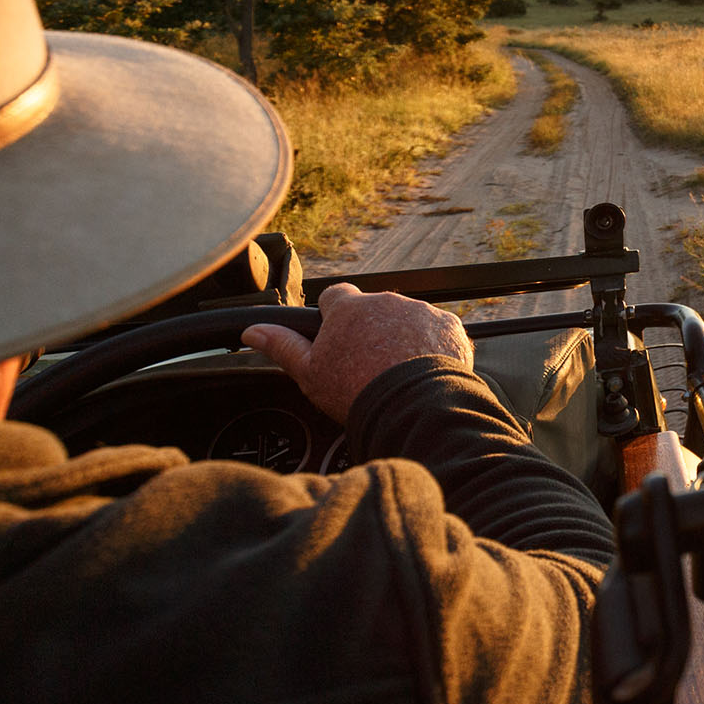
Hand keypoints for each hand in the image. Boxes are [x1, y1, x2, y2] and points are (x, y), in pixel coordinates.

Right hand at [242, 284, 471, 422]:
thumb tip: (253, 331)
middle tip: (367, 364)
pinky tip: (422, 371)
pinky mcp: (449, 327)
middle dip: (370, 329)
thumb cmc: (356, 390)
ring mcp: (421, 312)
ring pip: (406, 320)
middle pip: (373, 309)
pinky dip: (432, 347)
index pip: (335, 297)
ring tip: (396, 372)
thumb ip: (282, 346)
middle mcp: (387, 301)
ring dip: (401, 337)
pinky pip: (437, 332)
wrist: (413, 406)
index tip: (337, 338)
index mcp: (350, 307)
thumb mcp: (309, 372)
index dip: (334, 318)